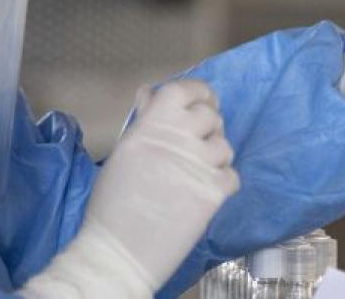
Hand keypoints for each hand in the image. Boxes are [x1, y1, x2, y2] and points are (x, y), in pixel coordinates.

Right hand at [22, 80, 239, 298]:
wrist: (118, 253)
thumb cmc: (112, 204)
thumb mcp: (123, 152)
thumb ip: (143, 120)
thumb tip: (150, 92)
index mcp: (151, 126)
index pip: (184, 90)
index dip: (198, 91)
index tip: (201, 99)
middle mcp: (178, 139)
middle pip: (210, 115)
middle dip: (207, 126)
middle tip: (196, 142)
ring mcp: (199, 164)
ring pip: (224, 146)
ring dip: (215, 156)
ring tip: (197, 172)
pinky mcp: (214, 191)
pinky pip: (232, 175)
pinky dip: (222, 182)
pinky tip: (203, 192)